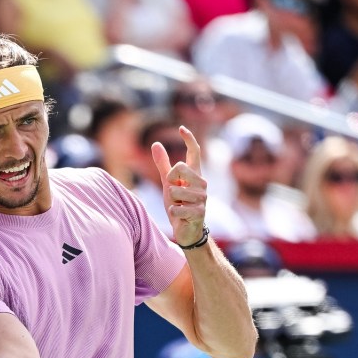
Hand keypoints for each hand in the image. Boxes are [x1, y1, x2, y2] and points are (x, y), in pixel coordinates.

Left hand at [151, 126, 208, 246]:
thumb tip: (155, 143)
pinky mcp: (199, 212)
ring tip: (179, 207)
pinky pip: (177, 208)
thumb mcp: (168, 184)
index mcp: (195, 174)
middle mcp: (202, 183)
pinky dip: (173, 213)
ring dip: (171, 201)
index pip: (195, 152)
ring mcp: (202, 197)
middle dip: (170, 182)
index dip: (188, 139)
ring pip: (175, 190)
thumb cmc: (179, 204)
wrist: (187, 230)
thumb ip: (163, 165)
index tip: (181, 128)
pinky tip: (180, 216)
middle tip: (174, 195)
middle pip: (179, 167)